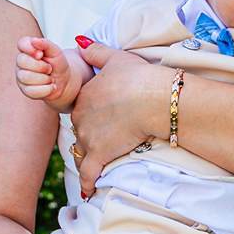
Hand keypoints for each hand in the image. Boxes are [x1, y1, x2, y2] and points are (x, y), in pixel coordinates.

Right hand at [15, 36, 75, 107]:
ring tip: (50, 78)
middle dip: (40, 66)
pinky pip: (32, 91)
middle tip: (49, 68)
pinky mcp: (25, 90)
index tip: (41, 54)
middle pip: (22, 61)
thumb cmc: (58, 64)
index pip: (21, 44)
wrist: (64, 81)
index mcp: (27, 50)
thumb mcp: (56, 51)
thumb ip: (46, 44)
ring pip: (26, 77)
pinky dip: (46, 89)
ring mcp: (21, 77)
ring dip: (44, 78)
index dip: (31, 49)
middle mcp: (21, 62)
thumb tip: (34, 40)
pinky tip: (50, 87)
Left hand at [68, 42, 161, 195]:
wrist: (153, 98)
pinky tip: (87, 192)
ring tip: (96, 164)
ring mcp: (89, 138)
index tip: (102, 119)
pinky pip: (89, 174)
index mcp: (83, 97)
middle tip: (108, 138)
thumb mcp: (115, 58)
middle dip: (91, 135)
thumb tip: (79, 42)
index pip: (81, 111)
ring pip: (82, 151)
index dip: (91, 115)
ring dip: (89, 157)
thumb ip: (95, 51)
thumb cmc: (138, 77)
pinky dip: (88, 183)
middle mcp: (80, 118)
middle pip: (81, 131)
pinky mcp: (100, 155)